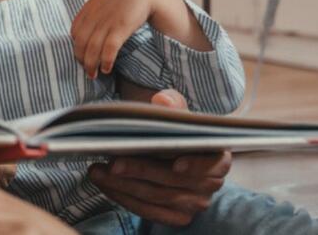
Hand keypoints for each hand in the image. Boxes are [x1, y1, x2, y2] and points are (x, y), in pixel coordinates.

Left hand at [70, 0, 152, 77]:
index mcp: (89, 8)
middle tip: (87, 71)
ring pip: (92, 48)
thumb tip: (88, 31)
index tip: (82, 57)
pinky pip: (108, 48)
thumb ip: (94, 12)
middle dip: (81, 59)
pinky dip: (105, 61)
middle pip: (80, 43)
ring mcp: (107, 21)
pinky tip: (107, 68)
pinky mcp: (121, 27)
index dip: (77, 47)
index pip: (74, 32)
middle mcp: (95, 15)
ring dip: (91, 65)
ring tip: (94, 75)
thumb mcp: (105, 0)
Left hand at [87, 90, 231, 226]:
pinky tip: (106, 185)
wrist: (167, 149)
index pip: (213, 164)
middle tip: (114, 162)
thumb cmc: (173, 129)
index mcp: (218, 157)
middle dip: (142, 171)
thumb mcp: (175, 110)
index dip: (196, 165)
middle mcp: (210, 185)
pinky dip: (125, 198)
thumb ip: (172, 103)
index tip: (176, 164)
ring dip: (125, 185)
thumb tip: (163, 100)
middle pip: (174, 181)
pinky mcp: (176, 217)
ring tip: (99, 171)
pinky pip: (149, 211)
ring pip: (157, 197)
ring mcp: (194, 204)